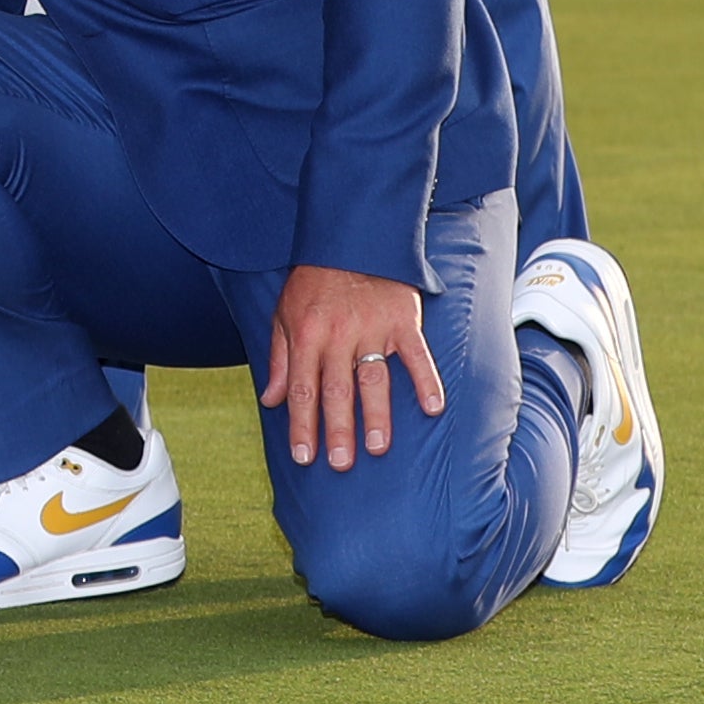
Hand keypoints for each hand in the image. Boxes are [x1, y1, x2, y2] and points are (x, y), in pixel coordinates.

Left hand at [261, 262, 441, 472]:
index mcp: (306, 334)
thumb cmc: (314, 281)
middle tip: (340, 463)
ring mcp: (372, 328)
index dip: (302, 425)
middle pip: (337, 390)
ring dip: (377, 414)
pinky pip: (416, 355)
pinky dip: (426, 380)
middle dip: (337, 429)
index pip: (301, 389)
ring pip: (374, 378)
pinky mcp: (403, 321)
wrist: (351, 240)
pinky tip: (432, 407)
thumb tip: (271, 400)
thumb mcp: (284, 314)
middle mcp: (338, 335)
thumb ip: (279, 358)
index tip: (304, 456)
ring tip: (378, 447)